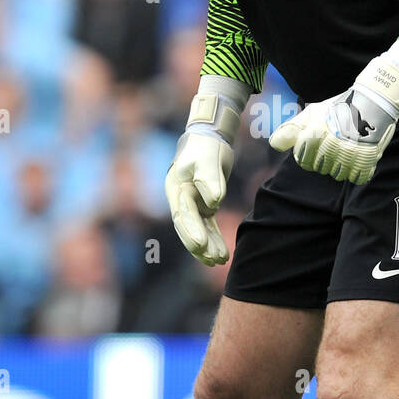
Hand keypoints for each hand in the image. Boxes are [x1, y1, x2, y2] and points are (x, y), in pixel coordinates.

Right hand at [165, 129, 233, 264]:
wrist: (209, 137)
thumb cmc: (206, 147)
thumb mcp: (207, 159)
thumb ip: (209, 179)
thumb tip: (214, 202)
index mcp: (177, 189)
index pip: (183, 214)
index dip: (191, 230)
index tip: (201, 244)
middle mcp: (181, 199)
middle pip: (188, 227)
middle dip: (199, 245)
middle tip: (213, 259)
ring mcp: (192, 204)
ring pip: (199, 230)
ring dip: (209, 246)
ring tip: (220, 260)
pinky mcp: (204, 205)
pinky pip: (208, 226)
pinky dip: (214, 239)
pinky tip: (222, 254)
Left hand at [269, 44, 398, 184]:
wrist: (373, 102)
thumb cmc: (338, 108)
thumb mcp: (312, 114)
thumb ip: (291, 129)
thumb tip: (274, 145)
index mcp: (315, 133)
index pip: (302, 159)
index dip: (307, 154)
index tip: (315, 146)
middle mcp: (331, 145)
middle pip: (319, 168)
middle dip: (323, 160)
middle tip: (333, 146)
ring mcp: (349, 153)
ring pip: (337, 174)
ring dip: (340, 166)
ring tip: (346, 149)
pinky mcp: (367, 159)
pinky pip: (356, 178)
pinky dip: (356, 172)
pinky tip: (357, 157)